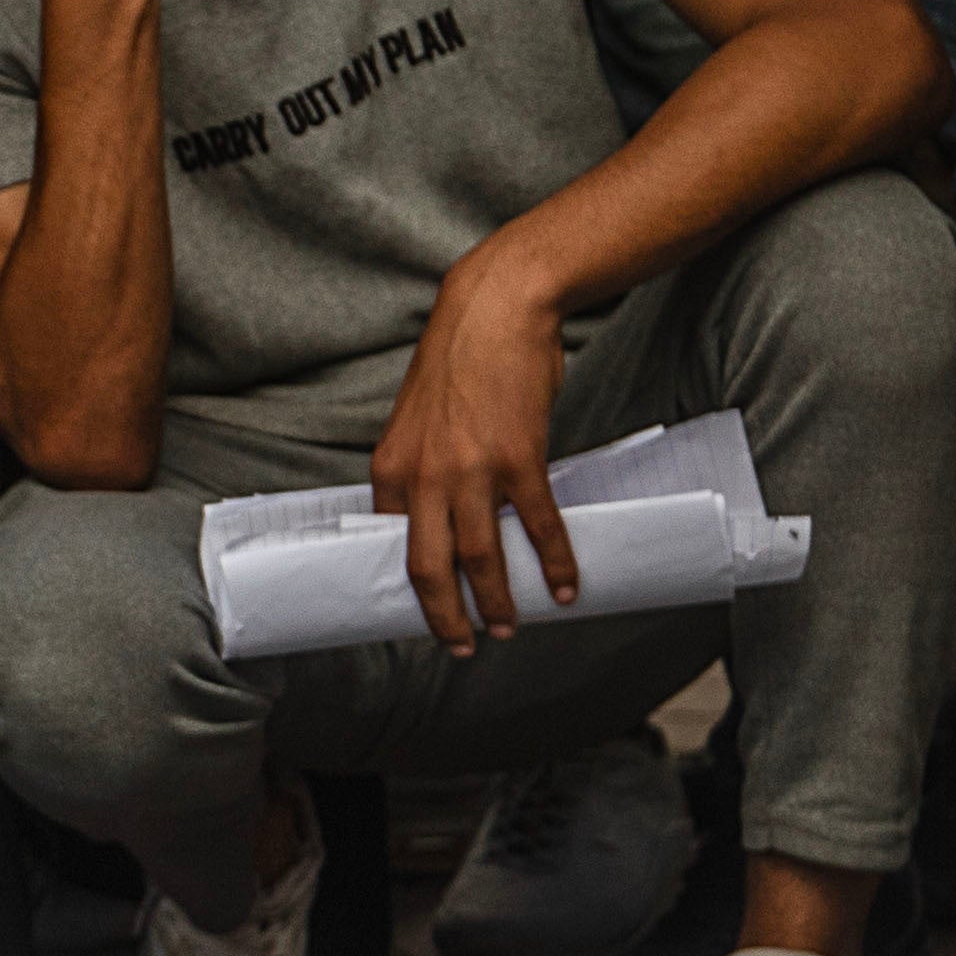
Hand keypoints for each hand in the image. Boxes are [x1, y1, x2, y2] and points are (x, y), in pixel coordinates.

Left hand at [365, 263, 574, 649]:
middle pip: (428, 568)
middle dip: (445, 617)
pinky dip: (554, 561)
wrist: (496, 309)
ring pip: (480, 557)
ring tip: (510, 627)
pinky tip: (564, 586)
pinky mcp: (519, 459)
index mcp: (391, 469)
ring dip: (497, 601)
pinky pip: (538, 525)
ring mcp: (471, 470)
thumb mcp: (417, 419)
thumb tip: (435, 515)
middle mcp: (424, 476)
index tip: (425, 614)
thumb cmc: (460, 361)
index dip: (408, 588)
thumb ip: (419, 469)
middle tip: (463, 646)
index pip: (391, 545)